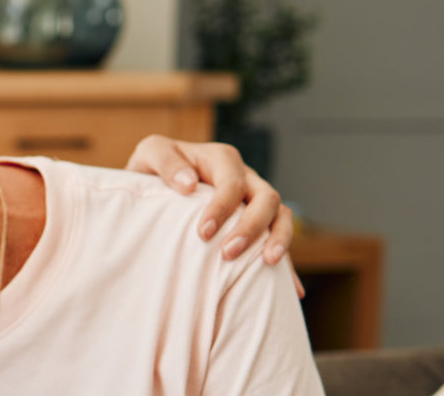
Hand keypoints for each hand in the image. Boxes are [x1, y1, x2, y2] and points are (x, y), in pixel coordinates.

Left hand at [125, 135, 303, 297]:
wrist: (155, 185)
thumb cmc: (153, 168)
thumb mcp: (151, 153)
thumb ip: (165, 162)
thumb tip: (188, 184)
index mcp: (222, 159)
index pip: (231, 182)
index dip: (221, 207)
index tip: (202, 233)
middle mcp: (246, 178)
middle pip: (266, 197)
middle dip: (251, 226)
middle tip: (227, 253)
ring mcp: (255, 201)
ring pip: (282, 215)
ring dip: (279, 239)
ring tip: (268, 263)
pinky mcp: (258, 224)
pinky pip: (279, 240)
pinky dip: (289, 265)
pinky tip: (292, 290)